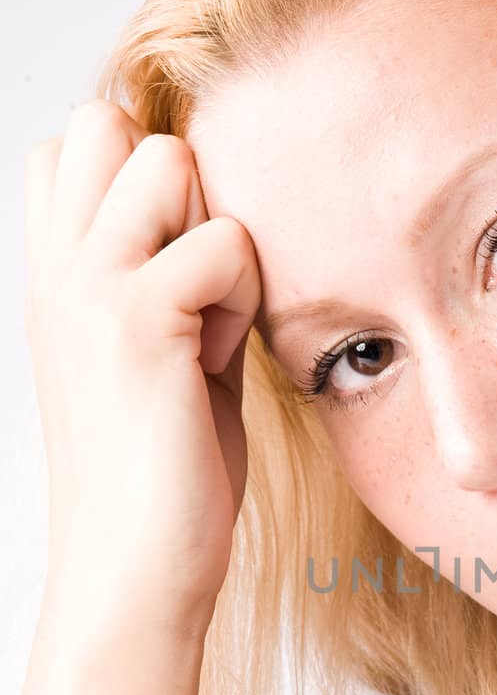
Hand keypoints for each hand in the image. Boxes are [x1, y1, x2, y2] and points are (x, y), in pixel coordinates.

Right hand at [23, 99, 261, 634]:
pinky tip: (220, 360)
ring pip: (165, 157)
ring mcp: (88, 289)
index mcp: (55, 275)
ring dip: (214, 228)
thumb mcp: (160, 356)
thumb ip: (175, 282)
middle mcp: (57, 268)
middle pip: (108, 122)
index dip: (146, 179)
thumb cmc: (163, 477)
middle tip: (197, 278)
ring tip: (210, 318)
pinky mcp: (138, 324)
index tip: (178, 269)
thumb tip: (229, 224)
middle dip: (178, 179)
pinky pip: (224, 242)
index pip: (76, 142)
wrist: (137, 572)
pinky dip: (243, 294)